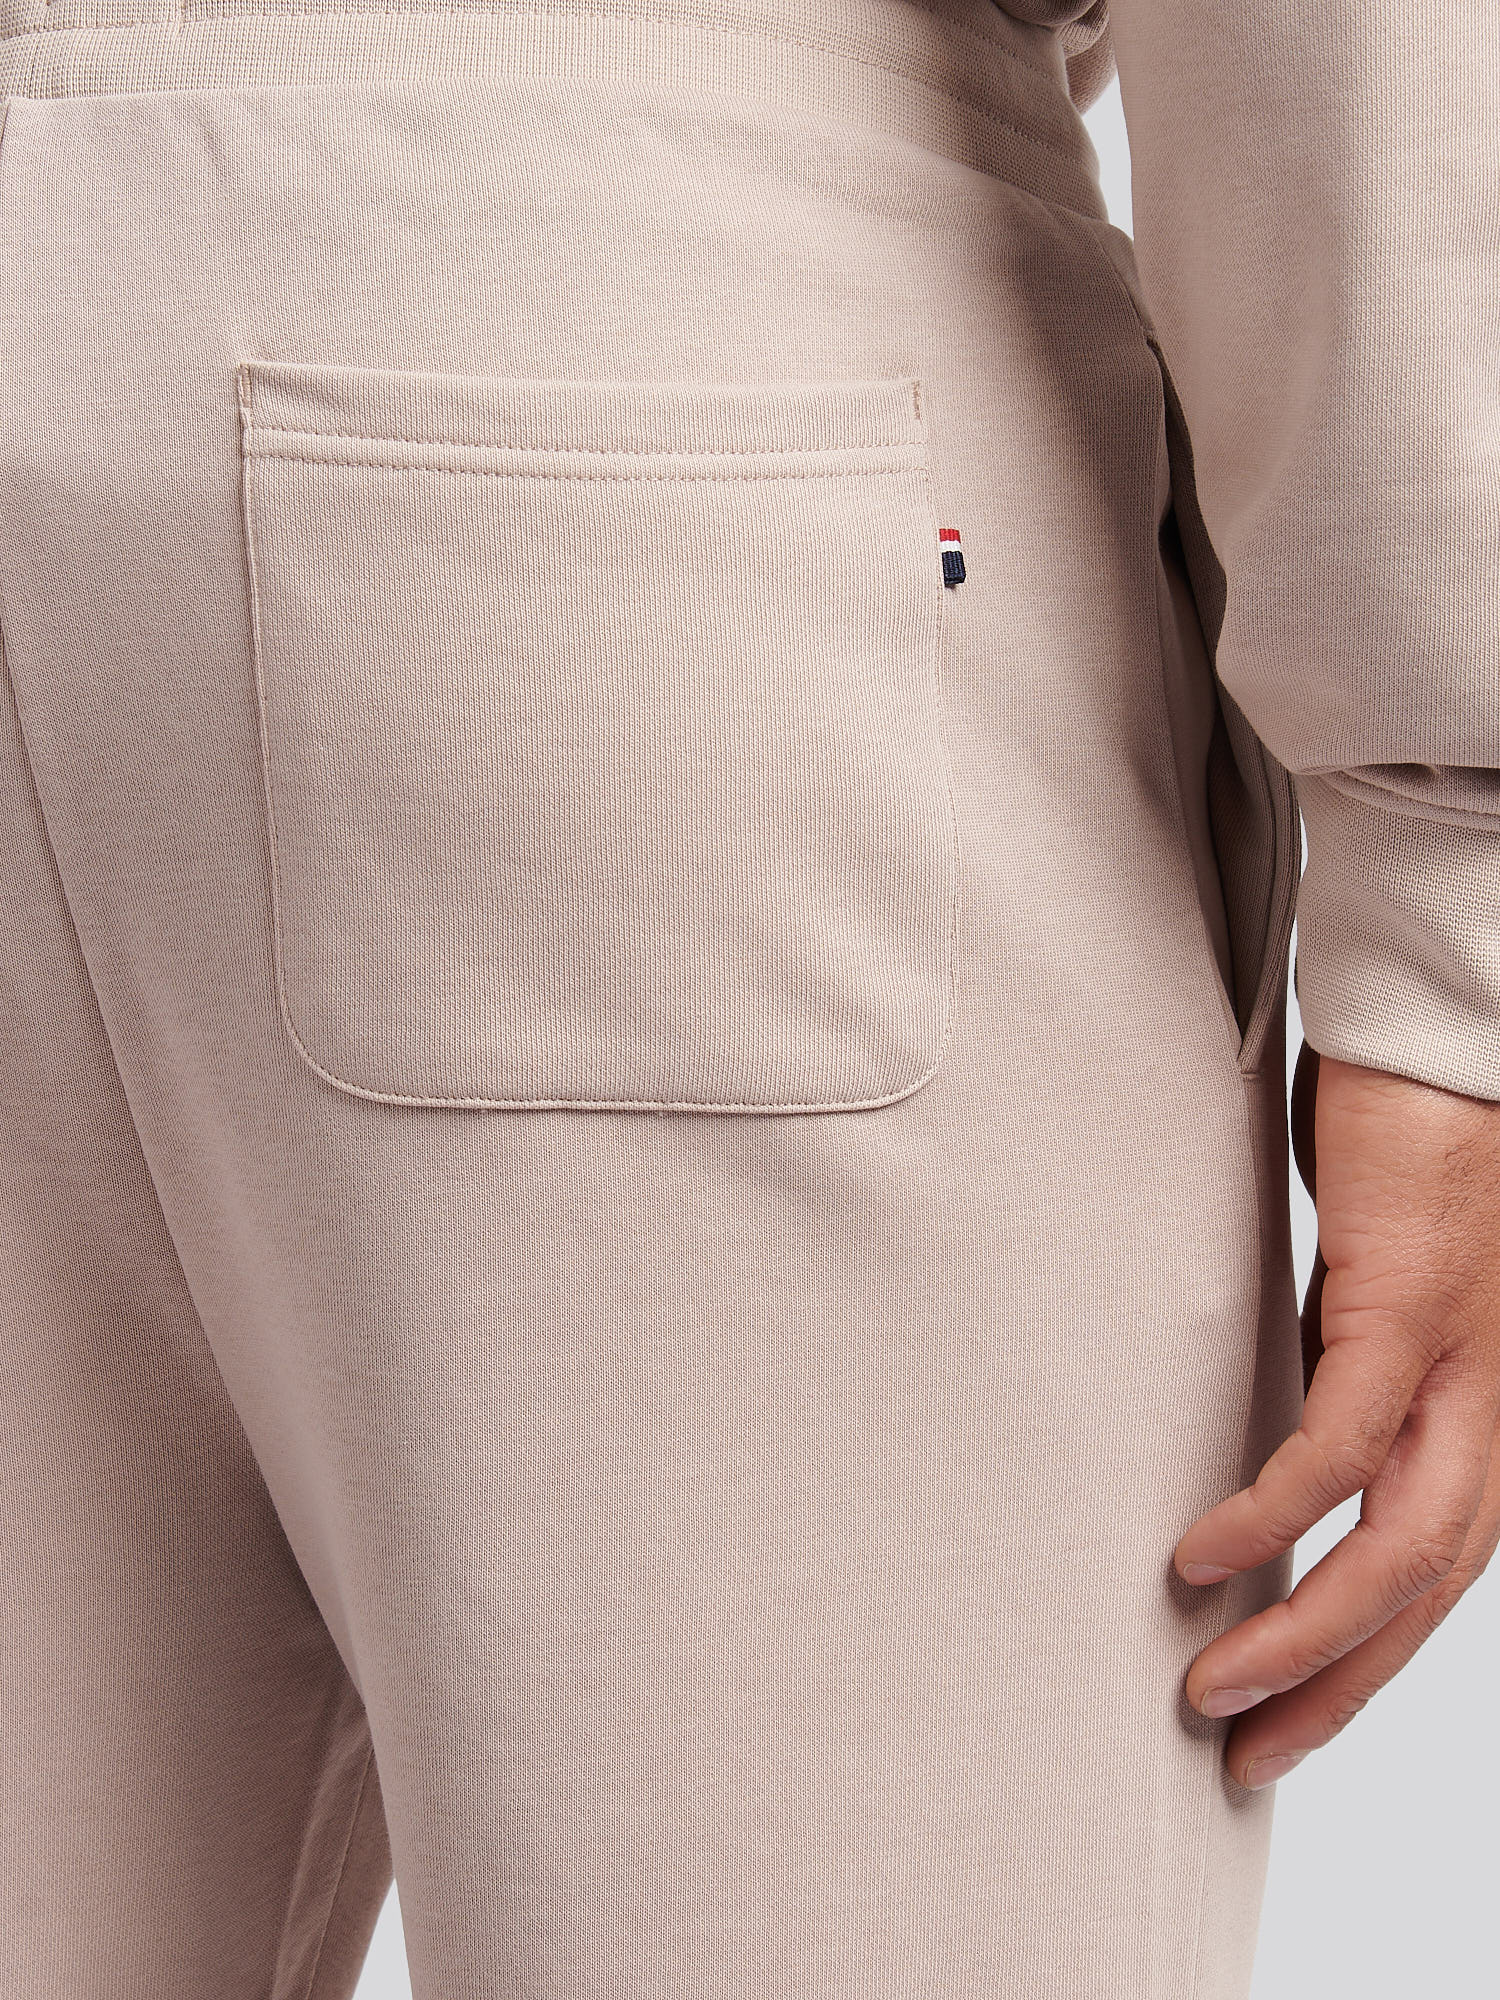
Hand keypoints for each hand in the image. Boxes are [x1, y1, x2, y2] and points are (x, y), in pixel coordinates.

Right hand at [1175, 1043, 1499, 1787]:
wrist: (1451, 1034)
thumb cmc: (1412, 1146)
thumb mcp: (1378, 1285)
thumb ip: (1350, 1362)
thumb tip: (1289, 1426)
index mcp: (1490, 1402)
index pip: (1440, 1563)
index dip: (1369, 1653)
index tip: (1289, 1709)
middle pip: (1434, 1590)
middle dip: (1339, 1687)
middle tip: (1252, 1756)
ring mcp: (1468, 1363)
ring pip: (1408, 1548)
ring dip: (1308, 1635)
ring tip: (1216, 1691)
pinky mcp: (1409, 1309)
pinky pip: (1343, 1447)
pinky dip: (1277, 1515)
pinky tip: (1210, 1555)